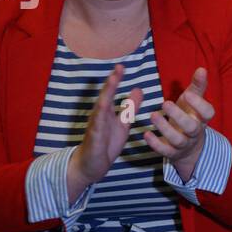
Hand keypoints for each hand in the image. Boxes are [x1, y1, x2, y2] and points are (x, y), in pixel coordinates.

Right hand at [70, 64, 143, 188]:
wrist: (93, 165)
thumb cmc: (106, 143)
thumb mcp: (123, 123)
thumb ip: (130, 107)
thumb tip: (138, 89)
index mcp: (107, 111)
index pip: (112, 92)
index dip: (116, 79)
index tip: (122, 66)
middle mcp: (99, 115)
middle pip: (105, 95)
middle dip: (112, 82)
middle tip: (119, 67)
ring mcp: (95, 125)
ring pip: (100, 107)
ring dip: (106, 94)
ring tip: (112, 80)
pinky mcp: (94, 138)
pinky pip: (97, 126)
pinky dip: (100, 116)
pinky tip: (104, 107)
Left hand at [144, 66, 215, 182]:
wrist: (189, 146)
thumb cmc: (189, 115)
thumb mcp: (193, 100)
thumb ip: (197, 86)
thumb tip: (202, 69)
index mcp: (202, 118)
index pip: (208, 112)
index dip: (199, 104)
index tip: (187, 93)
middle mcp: (195, 132)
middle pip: (192, 127)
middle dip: (179, 116)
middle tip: (165, 103)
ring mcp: (184, 144)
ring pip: (178, 140)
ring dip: (165, 129)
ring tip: (153, 115)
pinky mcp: (173, 153)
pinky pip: (166, 152)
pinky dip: (156, 144)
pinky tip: (146, 134)